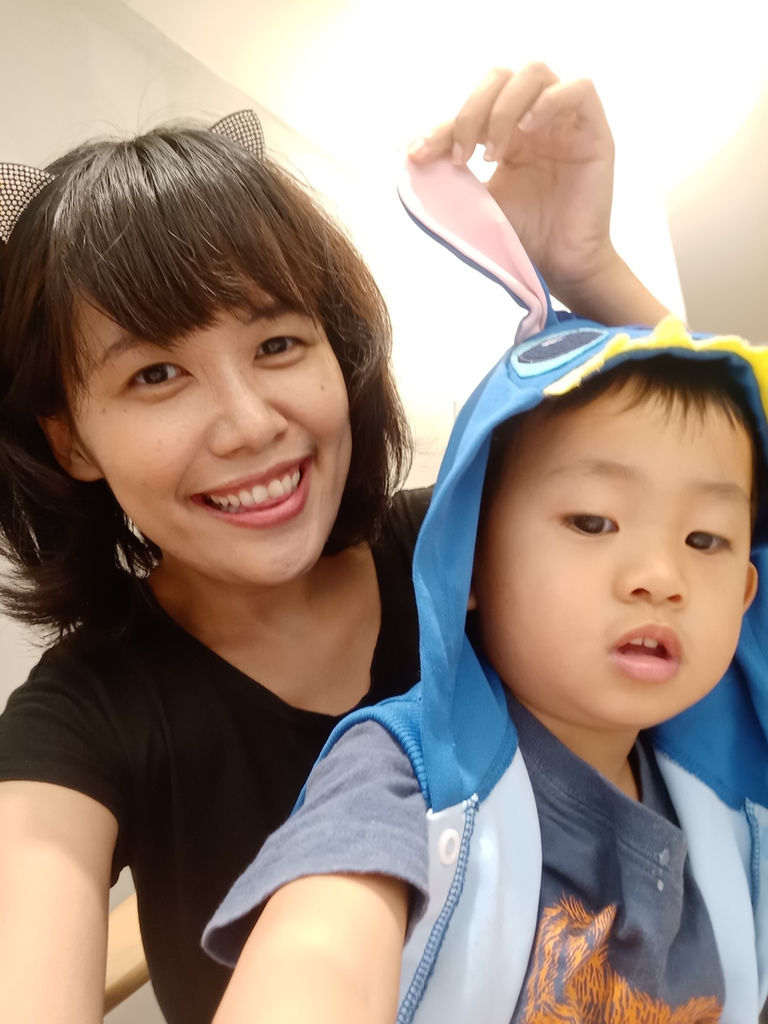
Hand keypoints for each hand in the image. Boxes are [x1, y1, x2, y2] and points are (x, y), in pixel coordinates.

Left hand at [408, 64, 615, 305]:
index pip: (473, 105)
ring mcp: (565, 122)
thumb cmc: (524, 236)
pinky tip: (527, 132)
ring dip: (504, 108)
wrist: (560, 265)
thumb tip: (409, 153)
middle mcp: (536, 120)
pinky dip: (549, 102)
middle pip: (500, 77)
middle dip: (472, 110)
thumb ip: (451, 174)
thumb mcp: (478, 201)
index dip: (443, 125)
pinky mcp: (594, 130)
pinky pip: (580, 89)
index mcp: (508, 132)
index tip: (420, 155)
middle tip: (462, 155)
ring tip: (493, 153)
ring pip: (535, 73)